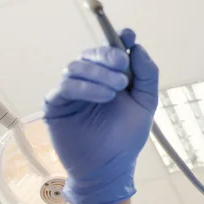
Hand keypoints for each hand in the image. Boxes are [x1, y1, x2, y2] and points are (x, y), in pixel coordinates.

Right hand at [43, 29, 158, 203]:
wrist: (110, 168)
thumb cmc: (126, 137)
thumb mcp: (146, 104)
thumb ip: (147, 75)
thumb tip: (138, 48)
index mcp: (110, 76)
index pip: (110, 49)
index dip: (119, 39)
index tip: (129, 35)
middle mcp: (89, 79)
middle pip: (91, 53)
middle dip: (108, 56)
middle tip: (123, 68)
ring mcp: (71, 91)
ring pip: (76, 66)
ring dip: (99, 74)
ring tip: (116, 90)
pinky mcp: (56, 105)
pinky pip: (65, 86)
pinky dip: (85, 87)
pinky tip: (104, 97)